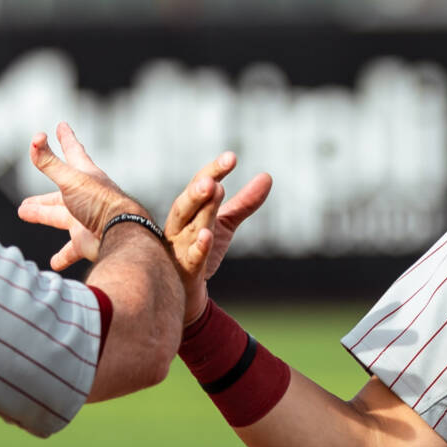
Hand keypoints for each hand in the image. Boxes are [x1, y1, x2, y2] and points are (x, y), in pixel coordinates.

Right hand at [13, 124, 151, 270]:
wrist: (123, 236)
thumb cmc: (100, 204)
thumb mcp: (71, 180)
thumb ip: (50, 163)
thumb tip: (35, 138)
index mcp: (86, 177)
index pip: (73, 152)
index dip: (66, 139)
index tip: (62, 126)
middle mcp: (86, 197)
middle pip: (60, 192)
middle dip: (43, 193)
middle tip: (27, 196)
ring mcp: (86, 219)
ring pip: (60, 217)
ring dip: (43, 215)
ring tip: (25, 212)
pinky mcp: (87, 241)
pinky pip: (71, 249)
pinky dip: (62, 255)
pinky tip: (54, 262)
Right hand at [175, 161, 273, 322]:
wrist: (186, 290)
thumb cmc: (200, 249)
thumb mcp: (224, 224)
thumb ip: (244, 203)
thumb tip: (267, 176)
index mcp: (188, 211)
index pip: (199, 186)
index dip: (214, 171)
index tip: (232, 157)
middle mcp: (179, 226)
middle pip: (186, 205)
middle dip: (198, 191)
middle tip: (212, 178)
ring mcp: (179, 249)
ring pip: (189, 228)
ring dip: (201, 211)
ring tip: (213, 190)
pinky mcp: (186, 271)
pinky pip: (191, 258)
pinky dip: (198, 247)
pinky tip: (206, 236)